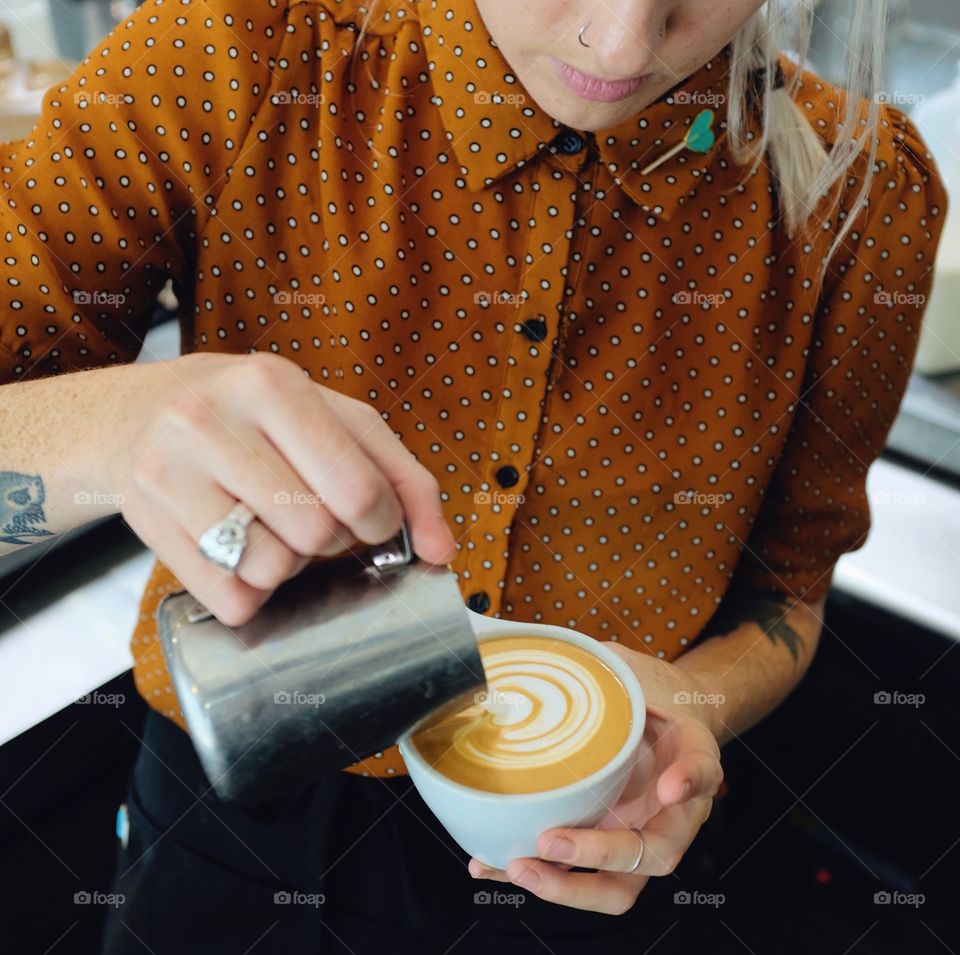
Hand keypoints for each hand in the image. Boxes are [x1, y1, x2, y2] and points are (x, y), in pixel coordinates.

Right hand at [110, 351, 455, 624]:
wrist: (144, 413)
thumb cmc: (261, 418)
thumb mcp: (338, 422)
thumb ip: (404, 480)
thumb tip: (444, 552)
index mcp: (274, 385)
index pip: (358, 490)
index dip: (380, 521)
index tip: (370, 517)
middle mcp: (211, 420)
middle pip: (315, 533)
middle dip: (331, 539)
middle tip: (313, 516)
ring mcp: (169, 472)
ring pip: (270, 568)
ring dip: (289, 565)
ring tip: (273, 528)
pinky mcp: (147, 523)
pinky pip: (228, 598)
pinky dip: (251, 591)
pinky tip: (241, 551)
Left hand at [467, 645, 722, 914]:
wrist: (659, 716)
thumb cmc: (653, 695)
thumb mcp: (642, 672)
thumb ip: (622, 671)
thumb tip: (575, 656)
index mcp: (692, 761)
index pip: (702, 773)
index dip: (689, 783)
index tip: (670, 785)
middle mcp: (670, 812)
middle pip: (651, 858)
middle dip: (598, 857)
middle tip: (551, 840)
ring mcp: (634, 834)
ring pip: (614, 885)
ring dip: (564, 885)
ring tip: (517, 866)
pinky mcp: (600, 842)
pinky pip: (572, 872)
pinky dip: (534, 875)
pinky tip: (492, 866)